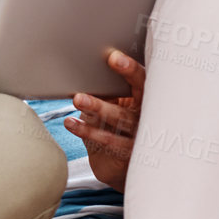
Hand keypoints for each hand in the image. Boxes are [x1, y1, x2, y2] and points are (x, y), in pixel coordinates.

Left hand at [65, 50, 144, 190]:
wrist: (125, 160)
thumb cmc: (121, 121)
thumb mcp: (120, 102)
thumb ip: (113, 88)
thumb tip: (89, 68)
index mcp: (147, 99)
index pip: (143, 82)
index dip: (130, 70)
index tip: (113, 57)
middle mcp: (147, 117)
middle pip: (128, 106)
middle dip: (105, 100)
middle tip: (82, 93)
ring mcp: (139, 136)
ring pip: (118, 121)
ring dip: (96, 110)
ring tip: (77, 100)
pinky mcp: (129, 152)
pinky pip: (108, 140)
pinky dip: (87, 131)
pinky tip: (71, 123)